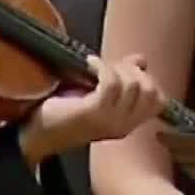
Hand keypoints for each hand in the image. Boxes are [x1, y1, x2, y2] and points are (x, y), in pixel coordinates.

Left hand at [18, 54, 165, 163]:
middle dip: (131, 71)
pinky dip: (101, 67)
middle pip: (149, 89)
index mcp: (128, 123)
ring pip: (132, 84)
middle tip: (108, 68)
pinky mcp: (93, 113)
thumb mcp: (99, 93)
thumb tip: (142, 60)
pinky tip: (88, 64)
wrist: (35, 134)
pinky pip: (111, 83)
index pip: (159, 99)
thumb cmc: (64, 111)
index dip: (146, 78)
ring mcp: (110, 121)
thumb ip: (123, 78)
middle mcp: (124, 126)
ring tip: (94, 67)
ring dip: (114, 68)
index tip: (123, 70)